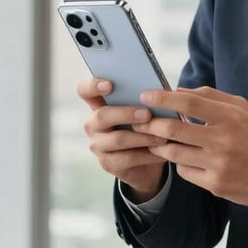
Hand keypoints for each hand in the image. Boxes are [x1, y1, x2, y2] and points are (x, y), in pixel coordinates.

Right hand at [77, 78, 170, 200]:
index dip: (93, 86)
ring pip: (117, 139)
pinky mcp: (107, 163)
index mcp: (100, 104)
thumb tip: (162, 91)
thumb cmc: (145, 126)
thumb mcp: (145, 110)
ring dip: (142, 137)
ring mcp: (98, 145)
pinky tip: (161, 150)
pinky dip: (147, 154)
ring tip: (163, 136)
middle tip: (147, 114)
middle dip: (126, 114)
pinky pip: (128, 158)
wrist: (147, 160)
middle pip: (101, 116)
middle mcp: (93, 124)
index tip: (110, 85)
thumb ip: (145, 100)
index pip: (85, 91)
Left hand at [132, 86, 247, 207]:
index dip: (163, 98)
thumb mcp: (242, 109)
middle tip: (139, 121)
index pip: (189, 102)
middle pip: (174, 129)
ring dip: (159, 145)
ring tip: (154, 140)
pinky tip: (182, 159)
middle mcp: (223, 140)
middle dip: (150, 124)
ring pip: (174, 153)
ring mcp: (218, 165)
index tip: (146, 95)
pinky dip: (179, 164)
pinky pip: (185, 172)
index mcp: (230, 117)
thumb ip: (211, 97)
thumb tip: (177, 91)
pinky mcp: (216, 185)